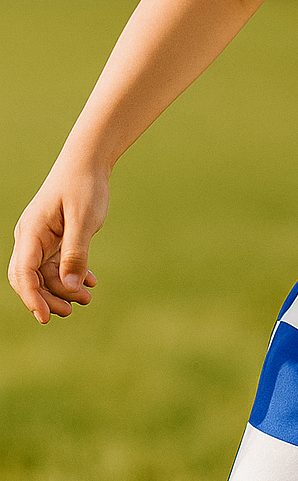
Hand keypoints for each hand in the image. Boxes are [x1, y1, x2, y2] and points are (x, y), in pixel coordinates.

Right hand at [8, 163, 108, 323]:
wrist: (87, 163)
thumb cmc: (84, 187)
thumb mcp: (84, 221)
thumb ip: (76, 253)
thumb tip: (69, 285)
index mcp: (31, 233)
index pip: (23, 273)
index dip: (32, 298)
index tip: (46, 317)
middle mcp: (31, 238)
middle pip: (30, 278)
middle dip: (48, 298)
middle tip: (72, 310)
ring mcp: (41, 239)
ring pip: (45, 274)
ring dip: (64, 288)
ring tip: (88, 297)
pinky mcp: (55, 238)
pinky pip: (57, 264)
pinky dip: (72, 275)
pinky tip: (91, 282)